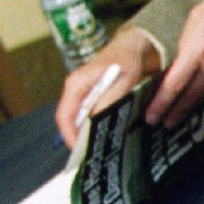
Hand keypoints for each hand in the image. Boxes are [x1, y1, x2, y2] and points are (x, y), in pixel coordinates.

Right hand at [54, 27, 159, 146]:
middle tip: (96, 157)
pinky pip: (97, 117)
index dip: (70, 136)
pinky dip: (103, 128)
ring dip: (94, 135)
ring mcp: (88, 96)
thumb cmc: (128, 58)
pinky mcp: (100, 99)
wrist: (139, 46)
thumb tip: (96, 122)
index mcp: (76, 85)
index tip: (82, 152)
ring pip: (85, 122)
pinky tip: (114, 138)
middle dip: (82, 140)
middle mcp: (79, 92)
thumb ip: (109, 99)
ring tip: (106, 151)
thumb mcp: (123, 80)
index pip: (64, 116)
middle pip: (73, 122)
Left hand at [146, 0, 203, 129]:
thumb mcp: (200, 14)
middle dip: (176, 112)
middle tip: (165, 123)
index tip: (152, 116)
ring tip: (185, 108)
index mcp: (199, 48)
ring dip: (196, 100)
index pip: (175, 84)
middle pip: (191, 96)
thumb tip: (180, 58)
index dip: (161, 103)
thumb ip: (187, 39)